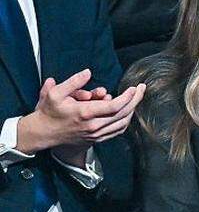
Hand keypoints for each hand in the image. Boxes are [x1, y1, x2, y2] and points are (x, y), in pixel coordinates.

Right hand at [16, 69, 144, 153]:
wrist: (44, 133)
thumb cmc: (49, 112)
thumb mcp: (55, 93)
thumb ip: (73, 82)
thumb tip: (88, 72)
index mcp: (85, 113)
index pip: (114, 106)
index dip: (128, 97)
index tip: (134, 88)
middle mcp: (94, 126)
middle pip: (123, 114)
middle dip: (135, 100)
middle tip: (141, 89)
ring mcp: (96, 134)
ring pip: (123, 123)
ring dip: (132, 110)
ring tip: (136, 98)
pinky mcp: (97, 139)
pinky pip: (117, 131)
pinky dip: (126, 121)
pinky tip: (128, 112)